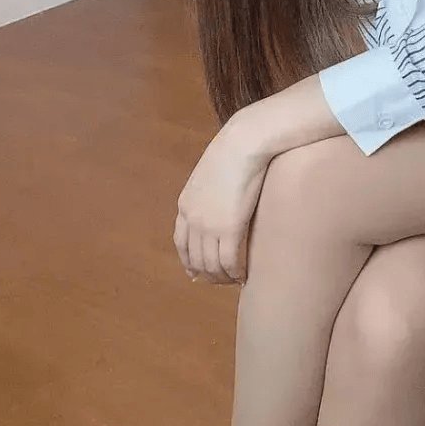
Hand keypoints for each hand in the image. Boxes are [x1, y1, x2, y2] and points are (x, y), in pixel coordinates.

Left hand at [173, 121, 269, 285]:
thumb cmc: (232, 152)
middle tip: (221, 281)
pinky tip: (244, 275)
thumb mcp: (209, 174)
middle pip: (195, 259)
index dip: (189, 261)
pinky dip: (235, 273)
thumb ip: (207, 192)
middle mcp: (193, 220)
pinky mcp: (230, 229)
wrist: (243, 144)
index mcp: (185, 205)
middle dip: (207, 274)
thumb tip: (217, 198)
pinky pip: (230, 261)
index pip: (181, 243)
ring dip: (222, 277)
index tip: (196, 273)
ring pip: (211, 265)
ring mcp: (209, 226)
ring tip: (234, 280)